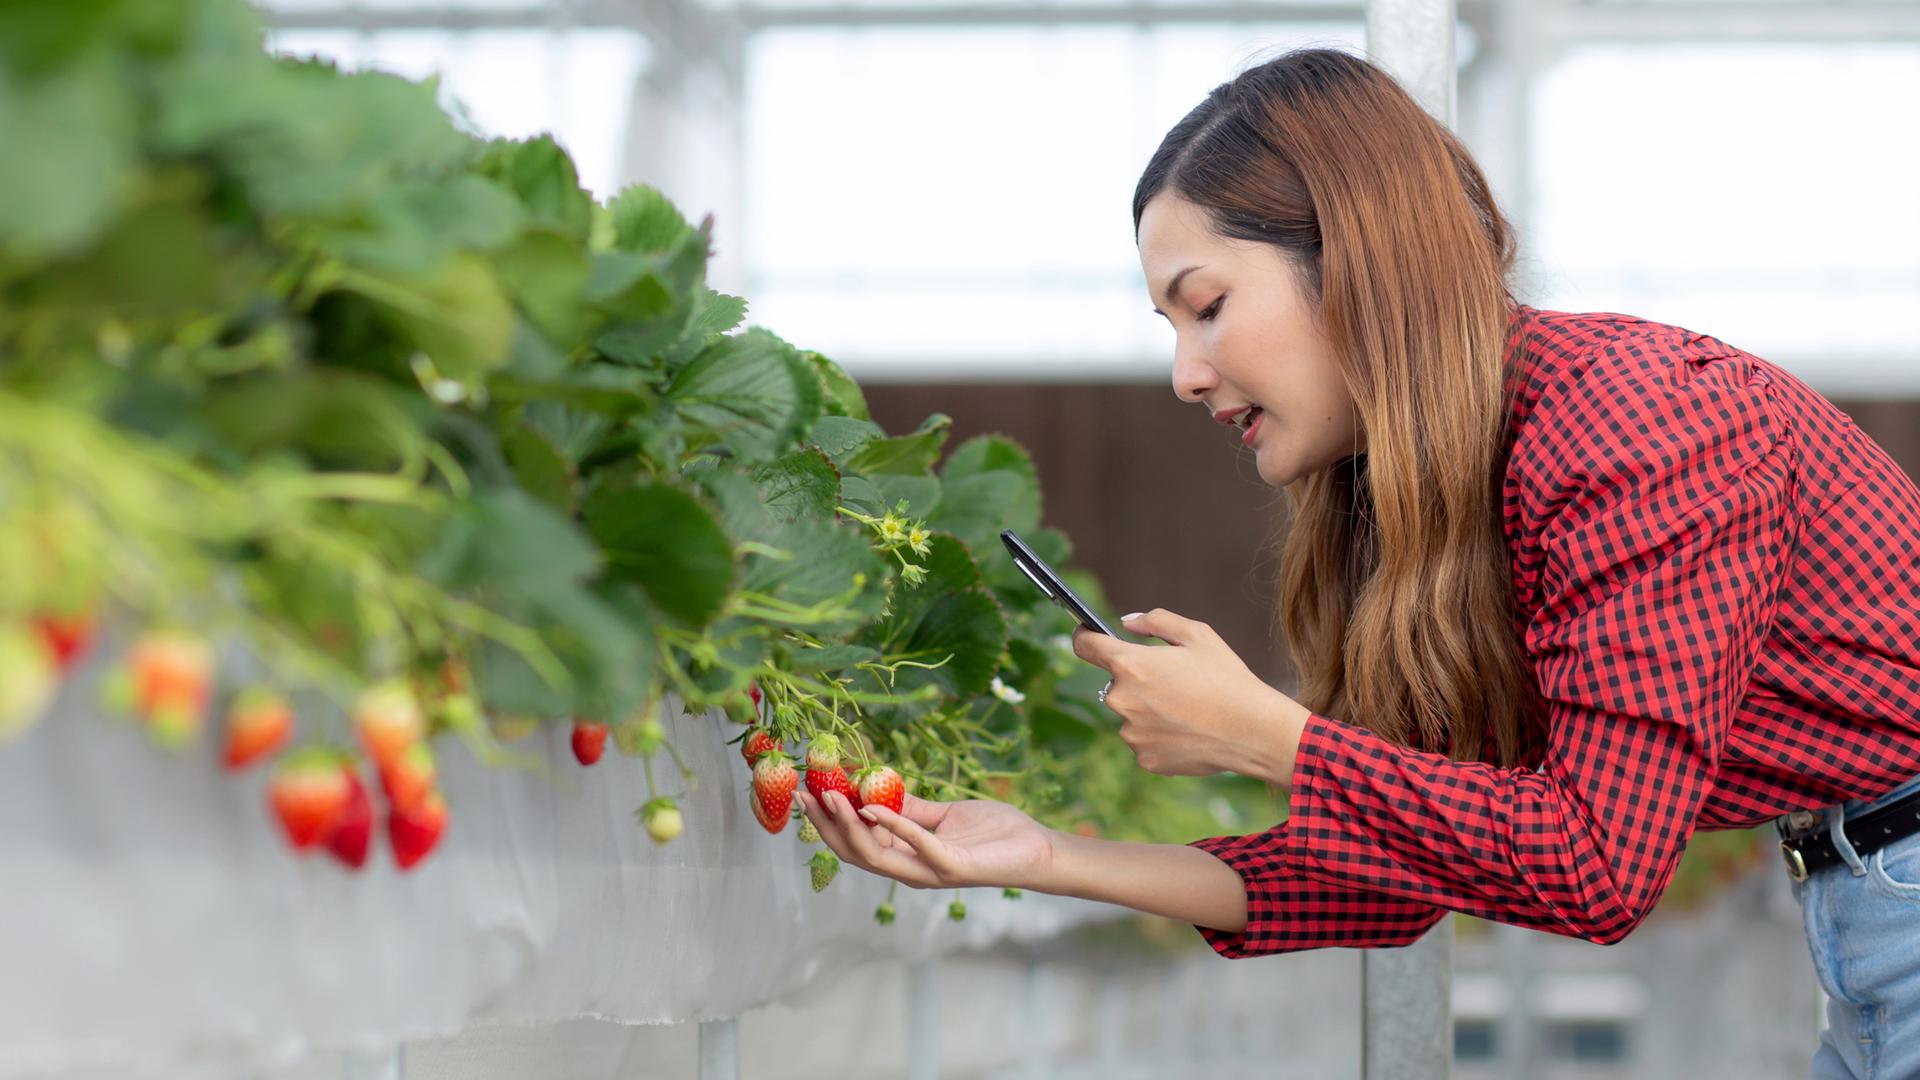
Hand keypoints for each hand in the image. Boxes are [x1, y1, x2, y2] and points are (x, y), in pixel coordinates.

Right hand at [795, 787, 1054, 891]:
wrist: (1036, 848)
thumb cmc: (994, 833)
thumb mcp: (944, 815)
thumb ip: (912, 809)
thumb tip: (877, 792)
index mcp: (906, 857)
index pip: (855, 842)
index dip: (828, 820)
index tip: (806, 791)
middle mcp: (911, 870)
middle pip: (854, 852)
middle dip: (825, 825)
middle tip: (802, 794)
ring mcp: (929, 872)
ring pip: (874, 855)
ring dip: (849, 825)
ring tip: (830, 796)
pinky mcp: (950, 867)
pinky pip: (915, 843)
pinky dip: (892, 824)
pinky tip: (873, 806)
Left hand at [1073, 607, 1309, 777]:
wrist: (1252, 731)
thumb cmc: (1226, 678)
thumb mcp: (1197, 635)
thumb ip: (1155, 621)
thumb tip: (1126, 623)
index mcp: (1129, 664)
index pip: (1085, 646)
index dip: (1085, 636)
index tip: (1088, 635)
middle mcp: (1121, 700)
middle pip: (1116, 684)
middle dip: (1138, 680)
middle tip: (1175, 683)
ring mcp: (1130, 733)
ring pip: (1131, 715)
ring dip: (1149, 710)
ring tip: (1187, 710)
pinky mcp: (1144, 759)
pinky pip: (1144, 741)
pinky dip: (1160, 736)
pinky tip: (1189, 731)